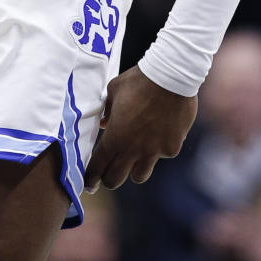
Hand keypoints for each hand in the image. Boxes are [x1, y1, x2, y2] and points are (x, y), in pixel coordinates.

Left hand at [84, 66, 196, 190]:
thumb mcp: (114, 92)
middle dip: (108, 179)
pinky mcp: (171, 148)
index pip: (97, 166)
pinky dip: (158, 149)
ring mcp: (154, 151)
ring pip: (139, 175)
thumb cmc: (138, 81)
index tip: (88, 183)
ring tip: (133, 158)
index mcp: (115, 136)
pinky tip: (159, 132)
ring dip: (133, 169)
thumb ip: (107, 112)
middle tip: (107, 175)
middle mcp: (133, 149)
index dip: (90, 177)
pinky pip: (161, 155)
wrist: (171, 77)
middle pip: (115, 179)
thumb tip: (104, 123)